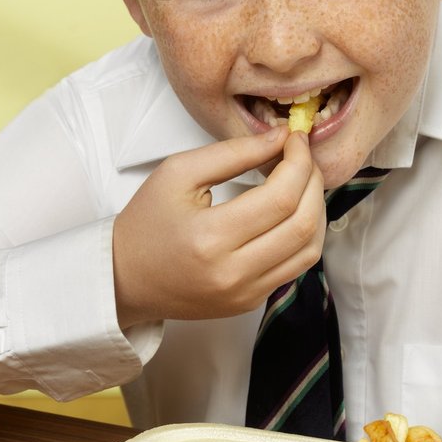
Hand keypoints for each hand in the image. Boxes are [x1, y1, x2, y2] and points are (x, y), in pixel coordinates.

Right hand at [112, 128, 325, 327]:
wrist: (124, 277)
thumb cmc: (146, 222)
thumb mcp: (178, 173)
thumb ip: (232, 152)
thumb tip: (280, 139)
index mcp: (209, 237)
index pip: (281, 197)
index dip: (299, 162)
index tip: (295, 140)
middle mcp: (232, 272)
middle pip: (303, 224)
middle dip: (313, 182)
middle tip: (303, 157)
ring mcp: (244, 293)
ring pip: (309, 250)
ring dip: (317, 210)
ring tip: (303, 182)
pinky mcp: (250, 302)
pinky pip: (296, 267)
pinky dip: (305, 235)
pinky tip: (293, 211)